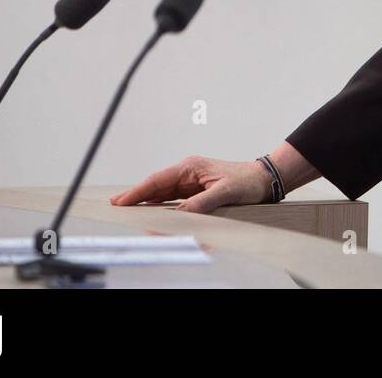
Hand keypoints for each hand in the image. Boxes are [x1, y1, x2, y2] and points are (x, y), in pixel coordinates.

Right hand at [110, 155, 272, 213]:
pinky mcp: (197, 189)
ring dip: (146, 199)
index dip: (139, 191)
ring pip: (163, 191)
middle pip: (156, 184)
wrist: (265, 178)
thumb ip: (202, 202)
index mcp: (191, 167)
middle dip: (136, 194)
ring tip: (127, 208)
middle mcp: (189, 171)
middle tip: (116, 205)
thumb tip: (180, 213)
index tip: (122, 200)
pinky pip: (173, 197)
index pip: (158, 180)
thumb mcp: (225, 192)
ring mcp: (192, 180)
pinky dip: (160, 203)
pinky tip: (151, 209)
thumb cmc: (248, 181)